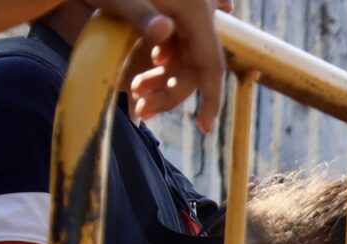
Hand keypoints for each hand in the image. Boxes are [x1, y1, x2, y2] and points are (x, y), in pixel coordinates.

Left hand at [113, 0, 227, 132]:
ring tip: (134, 94)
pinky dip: (162, 63)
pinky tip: (143, 69)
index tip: (204, 128)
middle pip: (195, 66)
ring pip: (186, 58)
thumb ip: (142, 15)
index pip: (211, 63)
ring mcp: (189, 11)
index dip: (210, 98)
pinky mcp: (176, 11)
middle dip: (170, 91)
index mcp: (196, 10)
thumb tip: (163, 32)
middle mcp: (199, 11)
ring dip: (163, 80)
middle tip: (140, 111)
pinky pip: (178, 47)